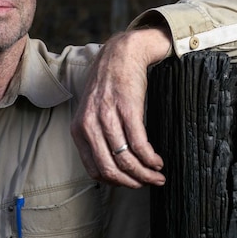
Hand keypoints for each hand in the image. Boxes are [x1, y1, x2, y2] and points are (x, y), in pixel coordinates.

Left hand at [70, 27, 170, 187]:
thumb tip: (112, 167)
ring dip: (145, 174)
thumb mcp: (92, 110)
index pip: (94, 170)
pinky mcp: (128, 109)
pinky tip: (158, 161)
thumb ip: (95, 136)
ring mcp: (108, 116)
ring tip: (158, 176)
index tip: (131, 183)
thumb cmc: (109, 83)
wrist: (122, 53)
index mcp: (78, 128)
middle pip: (110, 169)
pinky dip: (150, 159)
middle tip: (148, 184)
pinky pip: (139, 144)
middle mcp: (89, 124)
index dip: (115, 182)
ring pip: (126, 160)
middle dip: (132, 183)